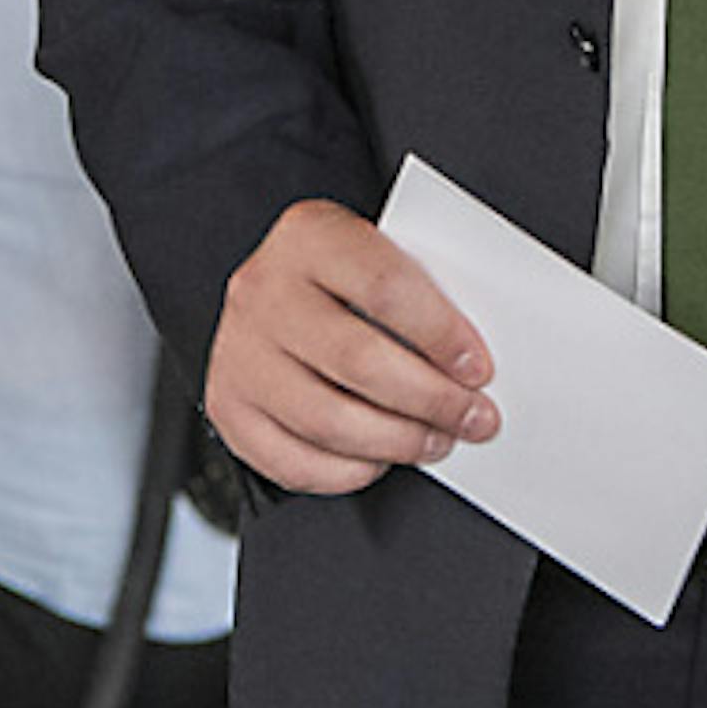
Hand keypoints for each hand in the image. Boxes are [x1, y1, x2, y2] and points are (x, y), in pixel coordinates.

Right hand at [205, 198, 494, 493]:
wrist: (278, 285)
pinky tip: (381, 458)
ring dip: (397, 442)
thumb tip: (474, 358)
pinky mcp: (228, 407)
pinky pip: (291, 460)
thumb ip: (425, 289)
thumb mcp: (383, 251)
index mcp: (311, 236)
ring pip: (326, 419)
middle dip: (431, 400)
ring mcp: (239, 352)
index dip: (442, 335)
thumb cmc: (346, 272)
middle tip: (472, 416)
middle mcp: (265, 291)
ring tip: (436, 440)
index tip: (478, 368)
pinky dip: (348, 471)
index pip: (385, 287)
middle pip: (358, 360)